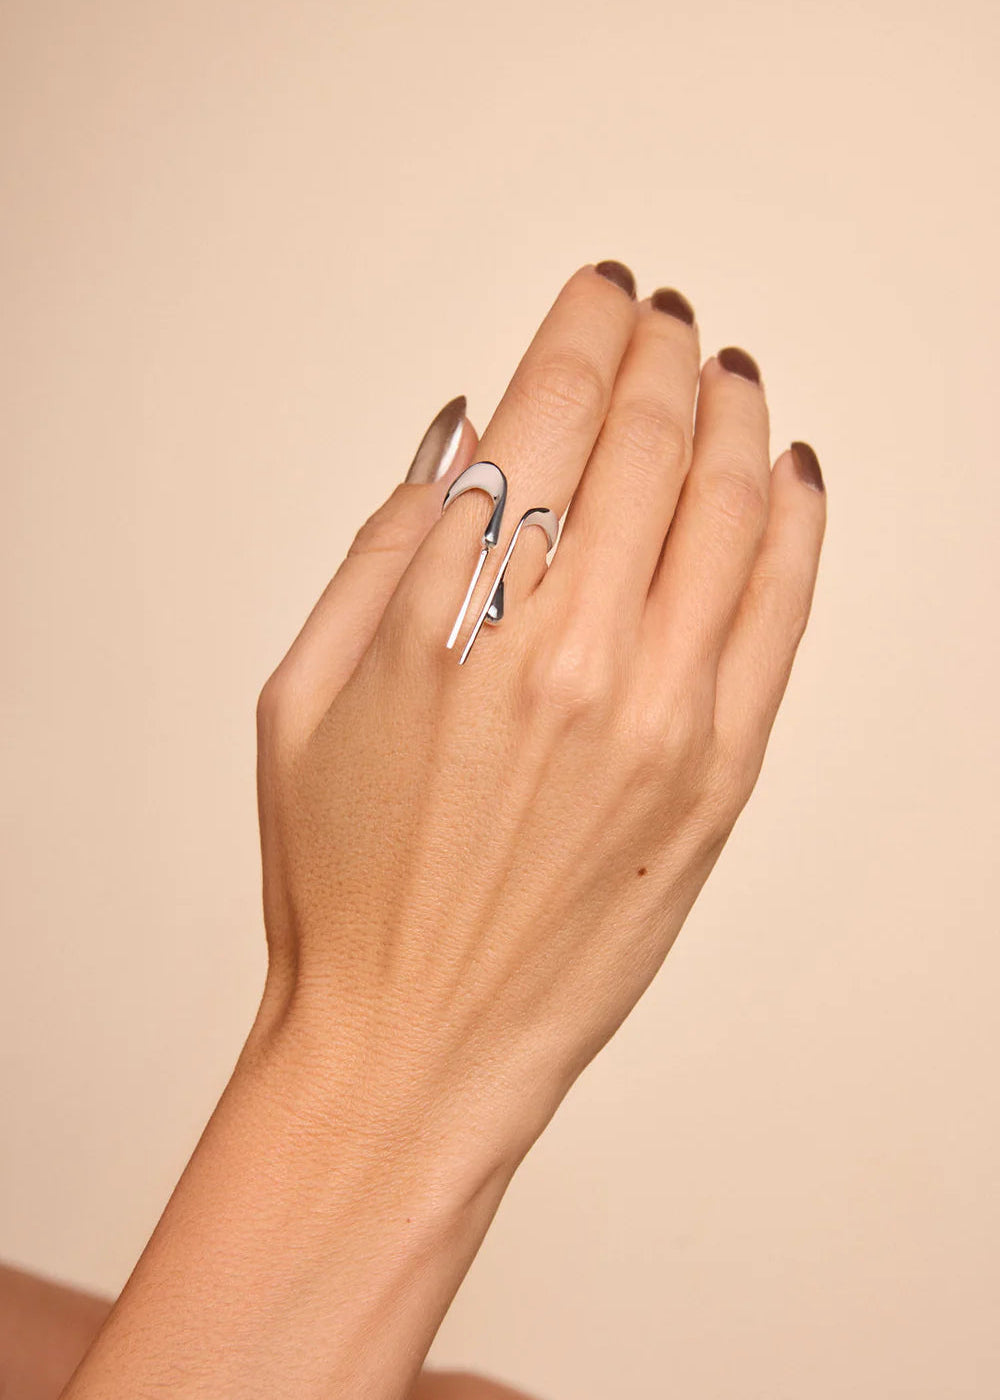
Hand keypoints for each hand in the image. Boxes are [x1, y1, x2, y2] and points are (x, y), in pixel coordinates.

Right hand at [254, 262, 826, 1173]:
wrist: (414, 1039)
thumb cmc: (343, 883)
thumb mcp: (303, 696)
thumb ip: (383, 549)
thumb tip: (462, 437)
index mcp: (447, 620)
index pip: (546, 414)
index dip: (583, 331)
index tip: (599, 297)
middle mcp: (566, 651)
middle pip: (646, 441)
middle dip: (660, 354)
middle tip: (665, 319)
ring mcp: (659, 714)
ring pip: (729, 509)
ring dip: (733, 418)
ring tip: (724, 375)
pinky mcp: (719, 776)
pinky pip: (782, 613)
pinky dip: (797, 524)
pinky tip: (791, 474)